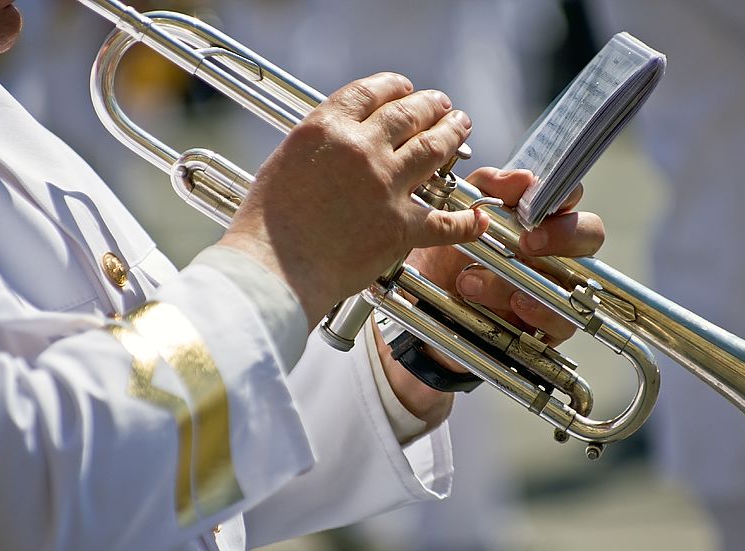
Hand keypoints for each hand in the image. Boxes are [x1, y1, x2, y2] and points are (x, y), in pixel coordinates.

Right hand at [218, 72, 487, 328]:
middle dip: (431, 105)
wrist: (273, 268)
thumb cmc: (267, 226)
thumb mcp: (285, 163)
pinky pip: (444, 222)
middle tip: (442, 105)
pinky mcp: (400, 227)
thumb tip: (340, 146)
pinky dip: (466, 222)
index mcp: (327, 129)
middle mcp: (361, 149)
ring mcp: (385, 186)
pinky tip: (478, 218)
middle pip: (409, 114)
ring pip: (433, 150)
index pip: (371, 92)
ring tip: (462, 127)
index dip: (395, 87)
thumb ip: (319, 148)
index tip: (404, 88)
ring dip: (452, 135)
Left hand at [376, 167, 603, 429]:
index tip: (532, 205)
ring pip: (571, 279)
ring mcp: (557, 289)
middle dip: (563, 235)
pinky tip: (516, 304)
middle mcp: (556, 251)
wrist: (425, 308)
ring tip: (473, 280)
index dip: (562, 197)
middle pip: (590, 235)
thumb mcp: (454, 215)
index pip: (569, 198)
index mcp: (538, 217)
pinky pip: (563, 322)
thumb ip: (486, 189)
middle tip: (526, 242)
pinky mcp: (549, 327)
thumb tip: (523, 178)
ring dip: (528, 279)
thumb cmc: (446, 254)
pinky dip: (541, 312)